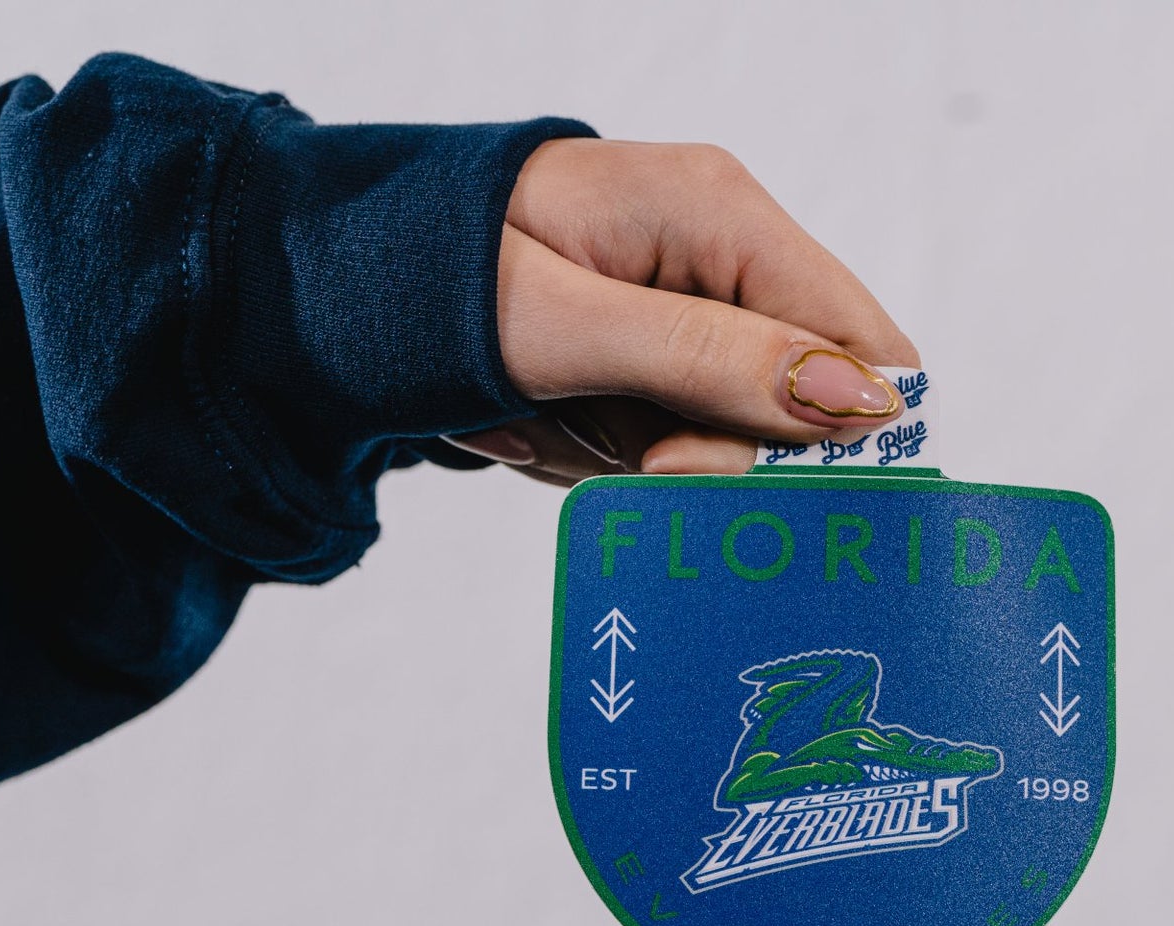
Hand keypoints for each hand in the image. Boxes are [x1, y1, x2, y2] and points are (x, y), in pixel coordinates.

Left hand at [447, 139, 918, 483]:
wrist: (312, 288)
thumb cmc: (421, 279)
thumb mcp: (567, 327)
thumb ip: (712, 361)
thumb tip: (861, 399)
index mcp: (716, 211)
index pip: (857, 335)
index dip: (822, 427)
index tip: (700, 467)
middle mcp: (714, 252)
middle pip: (793, 401)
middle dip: (697, 447)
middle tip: (607, 446)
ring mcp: (680, 305)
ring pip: (724, 436)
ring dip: (635, 455)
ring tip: (546, 418)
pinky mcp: (645, 351)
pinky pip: (669, 437)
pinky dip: (605, 453)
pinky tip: (542, 422)